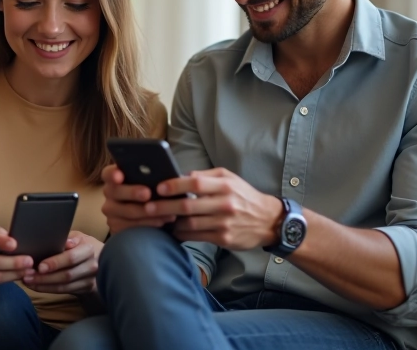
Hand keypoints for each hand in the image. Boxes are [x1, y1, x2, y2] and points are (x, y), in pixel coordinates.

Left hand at [23, 231, 102, 293]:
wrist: (102, 259)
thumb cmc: (83, 245)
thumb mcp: (78, 237)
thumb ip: (67, 238)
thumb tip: (61, 242)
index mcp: (89, 249)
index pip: (71, 258)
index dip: (55, 263)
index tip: (39, 266)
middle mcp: (92, 266)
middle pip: (66, 275)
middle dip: (45, 278)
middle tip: (27, 276)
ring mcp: (90, 279)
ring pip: (65, 286)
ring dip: (44, 285)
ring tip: (28, 281)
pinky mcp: (86, 289)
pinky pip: (65, 291)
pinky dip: (49, 289)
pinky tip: (36, 286)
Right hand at [100, 164, 177, 233]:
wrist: (152, 211)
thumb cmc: (153, 189)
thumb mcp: (150, 180)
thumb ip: (150, 174)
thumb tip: (160, 169)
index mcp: (114, 176)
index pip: (108, 173)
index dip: (112, 174)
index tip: (120, 177)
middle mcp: (109, 192)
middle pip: (116, 191)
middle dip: (132, 192)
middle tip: (147, 193)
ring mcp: (111, 211)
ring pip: (127, 212)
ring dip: (147, 211)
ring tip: (165, 209)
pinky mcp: (116, 227)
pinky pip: (132, 227)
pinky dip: (148, 223)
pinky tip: (161, 220)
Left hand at [145, 168, 281, 249]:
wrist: (268, 220)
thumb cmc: (243, 196)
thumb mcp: (229, 178)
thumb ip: (206, 176)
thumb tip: (181, 176)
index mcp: (224, 186)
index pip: (195, 183)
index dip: (175, 185)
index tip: (159, 187)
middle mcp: (224, 204)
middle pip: (188, 206)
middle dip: (165, 207)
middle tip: (148, 206)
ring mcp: (224, 223)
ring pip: (190, 224)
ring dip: (170, 222)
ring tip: (156, 219)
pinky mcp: (223, 238)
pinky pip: (196, 237)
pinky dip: (181, 234)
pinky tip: (172, 230)